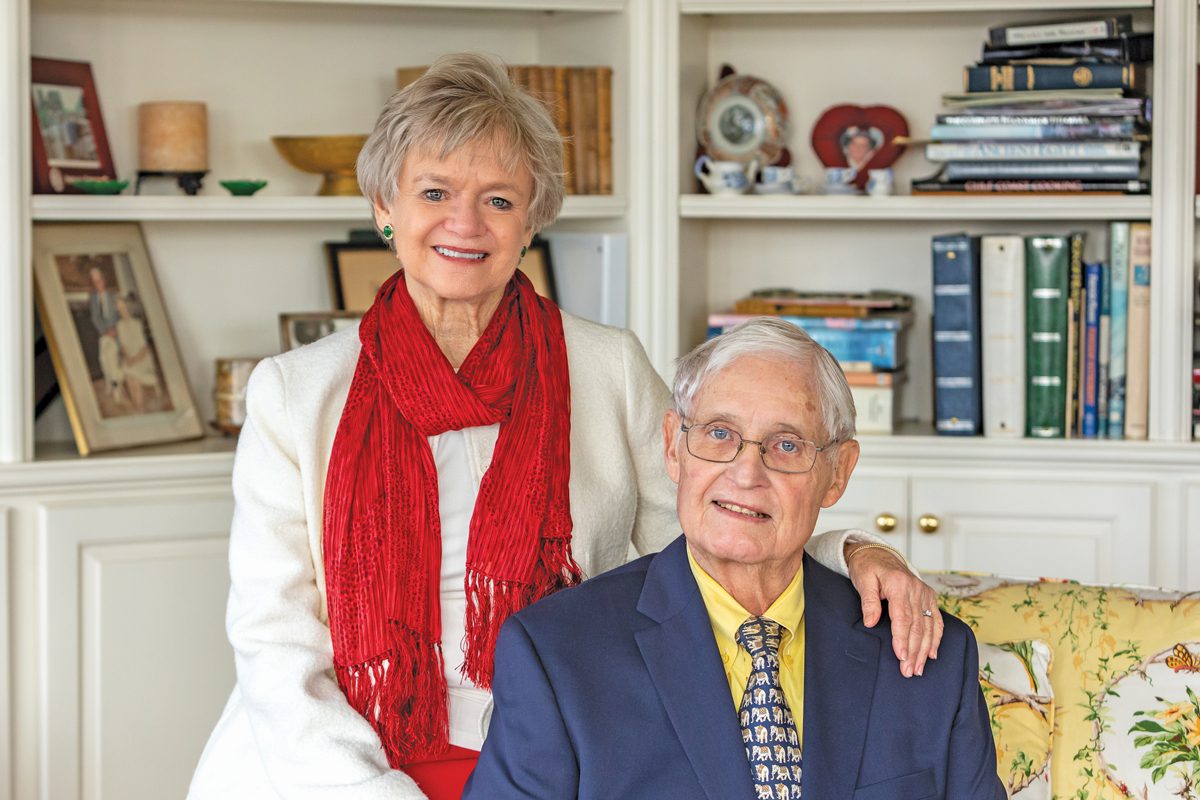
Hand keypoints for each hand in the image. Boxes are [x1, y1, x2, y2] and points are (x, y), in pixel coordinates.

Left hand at [846, 545, 943, 677]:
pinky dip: (936, 638)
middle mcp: (916, 589)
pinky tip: (932, 654)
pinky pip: (936, 620)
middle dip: (914, 651)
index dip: (902, 639)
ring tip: (918, 669)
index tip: (901, 657)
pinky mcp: (929, 596)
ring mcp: (924, 593)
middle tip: (908, 671)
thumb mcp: (863, 580)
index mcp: (899, 584)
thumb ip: (868, 602)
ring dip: (924, 650)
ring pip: (928, 626)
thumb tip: (870, 623)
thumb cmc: (868, 568)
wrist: (878, 554)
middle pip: (917, 626)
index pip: (903, 617)